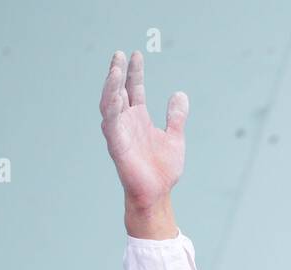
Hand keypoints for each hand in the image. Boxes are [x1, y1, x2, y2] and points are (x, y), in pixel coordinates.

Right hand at [99, 50, 188, 210]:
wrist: (158, 193)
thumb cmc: (163, 169)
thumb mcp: (175, 137)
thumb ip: (176, 116)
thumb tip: (180, 94)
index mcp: (138, 118)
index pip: (133, 89)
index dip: (134, 72)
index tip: (136, 54)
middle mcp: (126, 122)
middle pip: (118, 91)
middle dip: (118, 73)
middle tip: (119, 54)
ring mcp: (119, 133)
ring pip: (110, 104)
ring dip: (111, 86)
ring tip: (115, 68)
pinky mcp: (117, 146)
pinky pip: (111, 124)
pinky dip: (112, 109)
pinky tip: (116, 95)